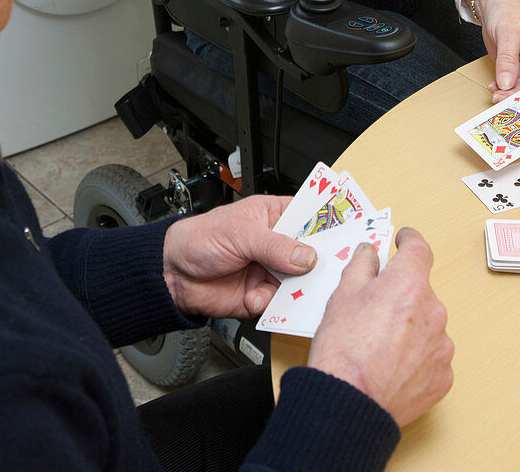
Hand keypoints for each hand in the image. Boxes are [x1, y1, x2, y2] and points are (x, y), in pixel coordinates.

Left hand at [163, 196, 315, 318]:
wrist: (172, 275)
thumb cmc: (199, 239)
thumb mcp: (239, 234)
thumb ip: (274, 245)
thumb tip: (305, 255)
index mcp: (274, 216)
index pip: (310, 217)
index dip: (329, 224)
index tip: (347, 233)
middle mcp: (277, 244)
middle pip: (311, 254)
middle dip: (316, 263)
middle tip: (322, 270)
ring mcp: (271, 271)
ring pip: (300, 282)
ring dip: (294, 288)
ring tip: (287, 289)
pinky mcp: (262, 296)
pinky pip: (280, 304)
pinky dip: (271, 304)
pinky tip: (254, 297)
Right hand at [307, 228, 453, 428]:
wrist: (349, 403)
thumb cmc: (343, 350)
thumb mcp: (343, 295)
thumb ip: (362, 265)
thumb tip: (369, 253)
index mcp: (409, 284)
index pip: (418, 249)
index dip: (409, 240)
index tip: (404, 240)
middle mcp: (433, 310)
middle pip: (420, 290)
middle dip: (401, 294)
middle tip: (374, 309)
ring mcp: (441, 345)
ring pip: (427, 323)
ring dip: (410, 326)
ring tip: (380, 345)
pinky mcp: (443, 376)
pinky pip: (432, 355)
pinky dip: (416, 355)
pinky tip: (392, 365)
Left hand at [472, 0, 519, 104]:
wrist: (496, 8)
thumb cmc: (506, 13)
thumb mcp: (506, 32)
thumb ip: (507, 58)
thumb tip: (507, 82)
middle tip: (503, 101)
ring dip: (511, 93)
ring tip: (495, 93)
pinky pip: (516, 83)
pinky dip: (505, 87)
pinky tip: (494, 87)